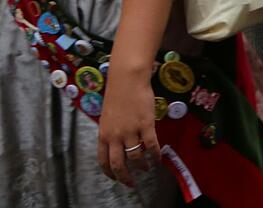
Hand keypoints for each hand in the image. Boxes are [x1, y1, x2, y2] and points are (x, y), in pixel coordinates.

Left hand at [97, 67, 159, 185]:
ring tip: (147, 168)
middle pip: (118, 164)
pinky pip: (151, 145)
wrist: (127, 80)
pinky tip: (158, 158)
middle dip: (125, 177)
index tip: (117, 178)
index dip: (110, 173)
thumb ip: (111, 133)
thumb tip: (118, 145)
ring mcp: (131, 131)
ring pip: (136, 157)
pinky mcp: (146, 125)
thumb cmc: (118, 95)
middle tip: (132, 182)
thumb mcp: (108, 118)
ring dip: (142, 165)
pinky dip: (155, 154)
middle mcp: (115, 136)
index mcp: (103, 135)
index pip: (104, 161)